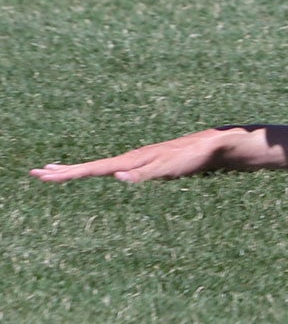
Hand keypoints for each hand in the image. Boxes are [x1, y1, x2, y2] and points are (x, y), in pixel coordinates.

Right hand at [32, 127, 243, 183]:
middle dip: (65, 170)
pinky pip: (115, 168)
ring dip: (78, 169)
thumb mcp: (168, 170)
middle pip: (92, 166)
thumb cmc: (192, 159)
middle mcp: (132, 159)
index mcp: (132, 160)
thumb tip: (116, 176)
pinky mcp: (147, 163)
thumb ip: (143, 175)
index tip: (43, 174)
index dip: (68, 173)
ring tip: (58, 170)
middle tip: (37, 172)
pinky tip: (99, 173)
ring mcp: (139, 160)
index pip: (93, 169)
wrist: (213, 146)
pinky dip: (98, 170)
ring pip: (101, 166)